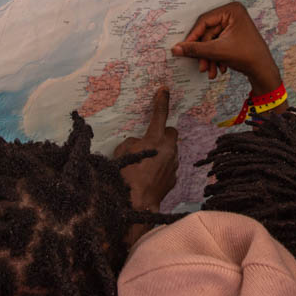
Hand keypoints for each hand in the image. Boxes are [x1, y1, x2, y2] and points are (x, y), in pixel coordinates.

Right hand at [113, 87, 178, 211]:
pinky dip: (161, 167)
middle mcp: (168, 149)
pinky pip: (169, 166)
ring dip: (161, 152)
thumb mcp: (122, 153)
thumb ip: (131, 143)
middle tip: (150, 141)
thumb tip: (138, 143)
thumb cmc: (126, 177)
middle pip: (171, 133)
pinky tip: (150, 176)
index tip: (164, 90)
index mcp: (155, 139)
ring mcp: (173, 164)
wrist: (137, 204)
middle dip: (163, 133)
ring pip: (170, 151)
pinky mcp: (174, 178)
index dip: (161, 101)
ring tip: (146, 163)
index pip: (159, 115)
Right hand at [171, 2, 280, 95]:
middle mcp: (232, 14)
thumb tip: (175, 49)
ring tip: (211, 72)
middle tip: (201, 67)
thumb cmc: (246, 55)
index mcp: (231, 10)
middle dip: (204, 53)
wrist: (263, 70)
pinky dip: (216, 57)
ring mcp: (233, 24)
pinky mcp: (233, 34)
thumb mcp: (217, 51)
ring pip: (212, 41)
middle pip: (208, 33)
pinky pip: (218, 43)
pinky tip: (219, 68)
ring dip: (210, 57)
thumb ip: (195, 49)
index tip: (183, 48)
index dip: (193, 36)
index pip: (204, 21)